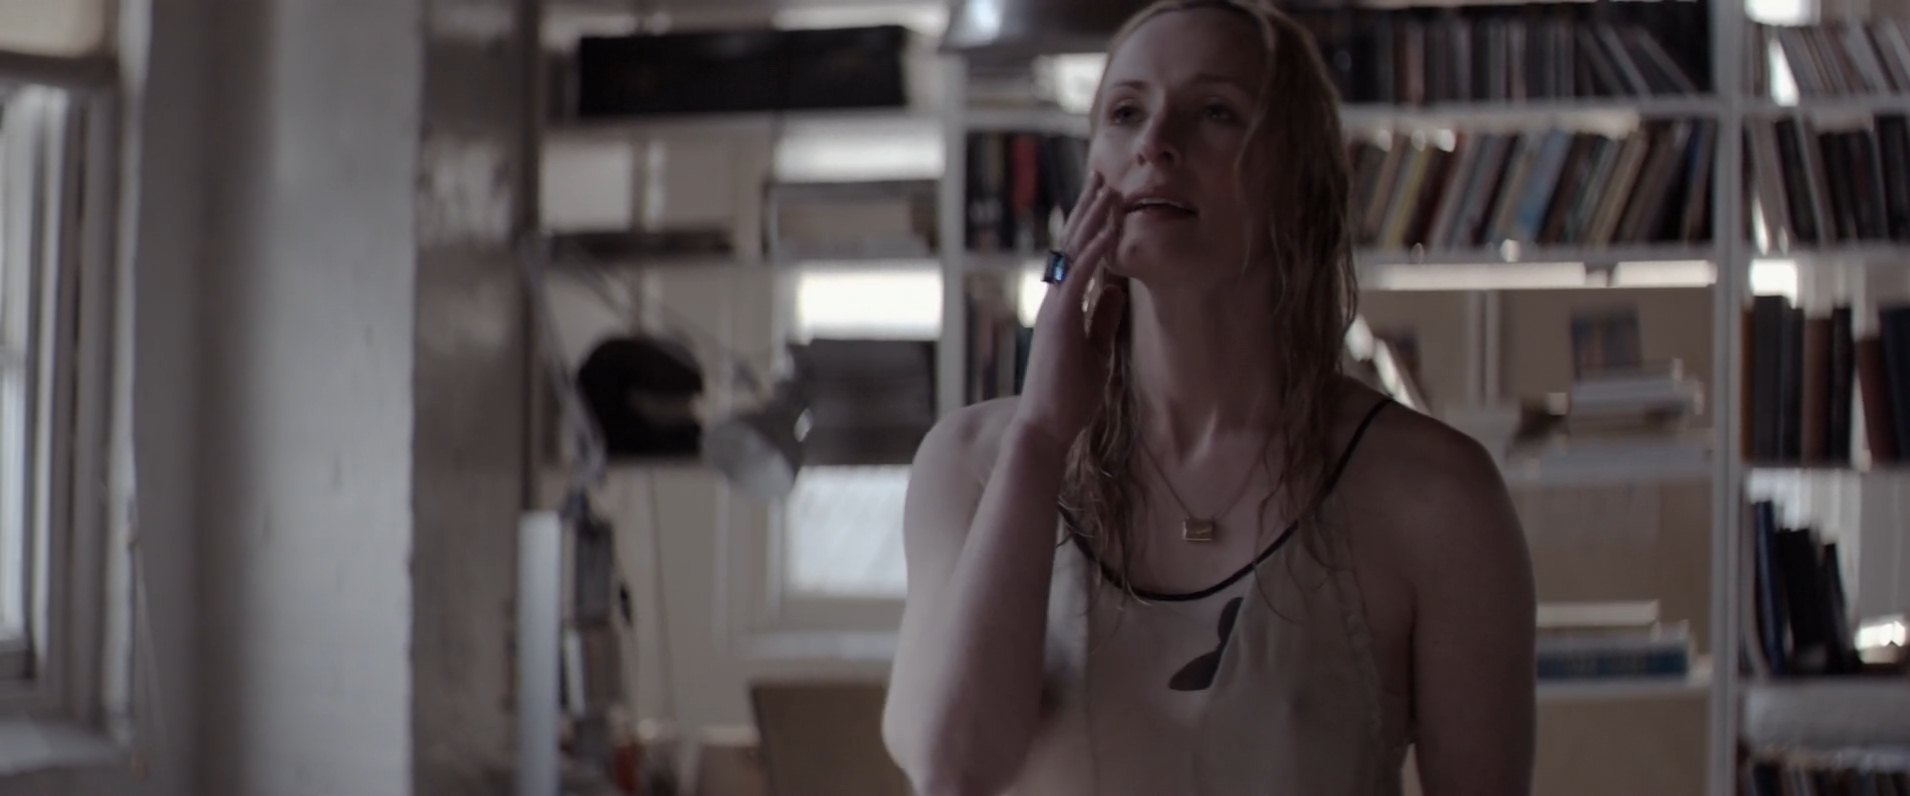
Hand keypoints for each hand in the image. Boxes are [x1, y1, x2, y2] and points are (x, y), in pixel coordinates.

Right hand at [1009, 171, 1128, 451]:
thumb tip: (1116, 290)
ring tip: (1109, 187)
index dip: (1089, 226)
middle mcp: (1054, 301)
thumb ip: (1102, 318)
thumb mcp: (1096, 350)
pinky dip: (1095, 250)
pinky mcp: (1060, 321)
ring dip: (1092, 218)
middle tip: (1101, 174)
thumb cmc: (1070, 395)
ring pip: (1072, 253)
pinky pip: (1079, 277)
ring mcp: (1054, 309)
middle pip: (1070, 244)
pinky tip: (1110, 228)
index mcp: (1062, 307)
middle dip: (1087, 208)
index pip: (1076, 257)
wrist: (1047, 426)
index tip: (1104, 197)